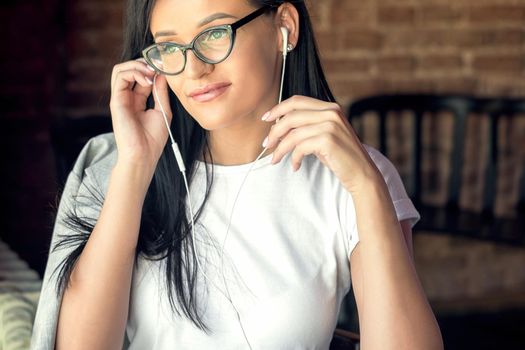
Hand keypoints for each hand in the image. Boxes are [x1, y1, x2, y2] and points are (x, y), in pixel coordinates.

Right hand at [109, 59, 172, 173]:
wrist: (143, 154)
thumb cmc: (153, 138)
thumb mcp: (163, 111)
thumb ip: (161, 92)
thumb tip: (162, 74)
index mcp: (138, 100)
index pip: (142, 76)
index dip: (153, 69)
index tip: (166, 68)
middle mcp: (127, 97)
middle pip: (129, 69)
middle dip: (144, 64)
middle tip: (158, 68)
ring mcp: (120, 98)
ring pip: (121, 69)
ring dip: (138, 66)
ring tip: (151, 74)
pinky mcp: (116, 100)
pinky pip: (119, 76)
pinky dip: (134, 72)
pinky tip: (147, 80)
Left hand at [262, 95, 382, 193]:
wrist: (362, 174)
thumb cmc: (340, 157)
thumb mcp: (323, 136)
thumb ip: (306, 127)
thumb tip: (277, 126)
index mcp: (330, 108)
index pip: (297, 101)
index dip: (278, 109)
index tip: (265, 119)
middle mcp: (331, 113)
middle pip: (291, 116)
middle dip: (274, 131)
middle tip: (266, 145)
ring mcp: (331, 125)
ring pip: (293, 134)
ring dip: (280, 149)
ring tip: (275, 160)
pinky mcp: (328, 140)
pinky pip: (300, 147)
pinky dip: (294, 158)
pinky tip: (295, 166)